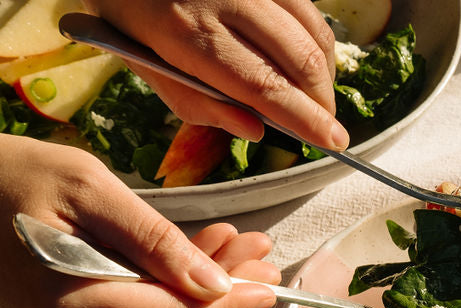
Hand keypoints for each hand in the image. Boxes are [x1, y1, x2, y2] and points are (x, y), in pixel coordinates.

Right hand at [0, 135, 280, 307]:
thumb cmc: (10, 176)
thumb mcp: (90, 190)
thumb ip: (156, 241)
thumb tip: (215, 286)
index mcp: (68, 307)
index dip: (231, 305)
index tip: (272, 287)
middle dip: (226, 292)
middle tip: (262, 253)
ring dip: (206, 289)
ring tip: (241, 246)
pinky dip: (174, 290)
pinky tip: (203, 255)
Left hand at [82, 0, 347, 149]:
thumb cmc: (126, 12)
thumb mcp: (144, 64)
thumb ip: (197, 102)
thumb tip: (255, 130)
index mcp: (186, 32)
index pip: (264, 84)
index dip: (305, 117)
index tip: (333, 141)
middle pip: (299, 57)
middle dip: (321, 99)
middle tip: (324, 124)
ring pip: (313, 29)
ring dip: (324, 71)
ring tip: (316, 95)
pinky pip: (306, 7)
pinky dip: (315, 38)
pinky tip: (306, 58)